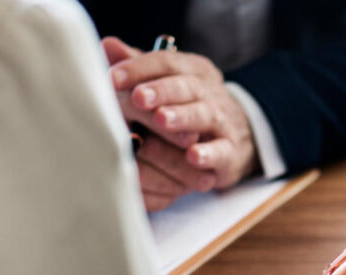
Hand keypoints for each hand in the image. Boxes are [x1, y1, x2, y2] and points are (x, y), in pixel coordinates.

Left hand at [103, 38, 258, 202]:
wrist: (237, 138)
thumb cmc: (191, 108)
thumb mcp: (167, 84)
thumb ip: (139, 68)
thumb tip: (107, 46)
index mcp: (193, 70)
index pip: (167, 61)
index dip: (139, 68)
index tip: (112, 77)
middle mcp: (210, 92)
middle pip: (186, 86)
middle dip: (161, 91)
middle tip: (138, 97)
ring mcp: (223, 121)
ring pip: (204, 115)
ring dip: (182, 116)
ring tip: (162, 119)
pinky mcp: (230, 151)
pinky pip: (221, 151)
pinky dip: (208, 154)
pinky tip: (193, 157)